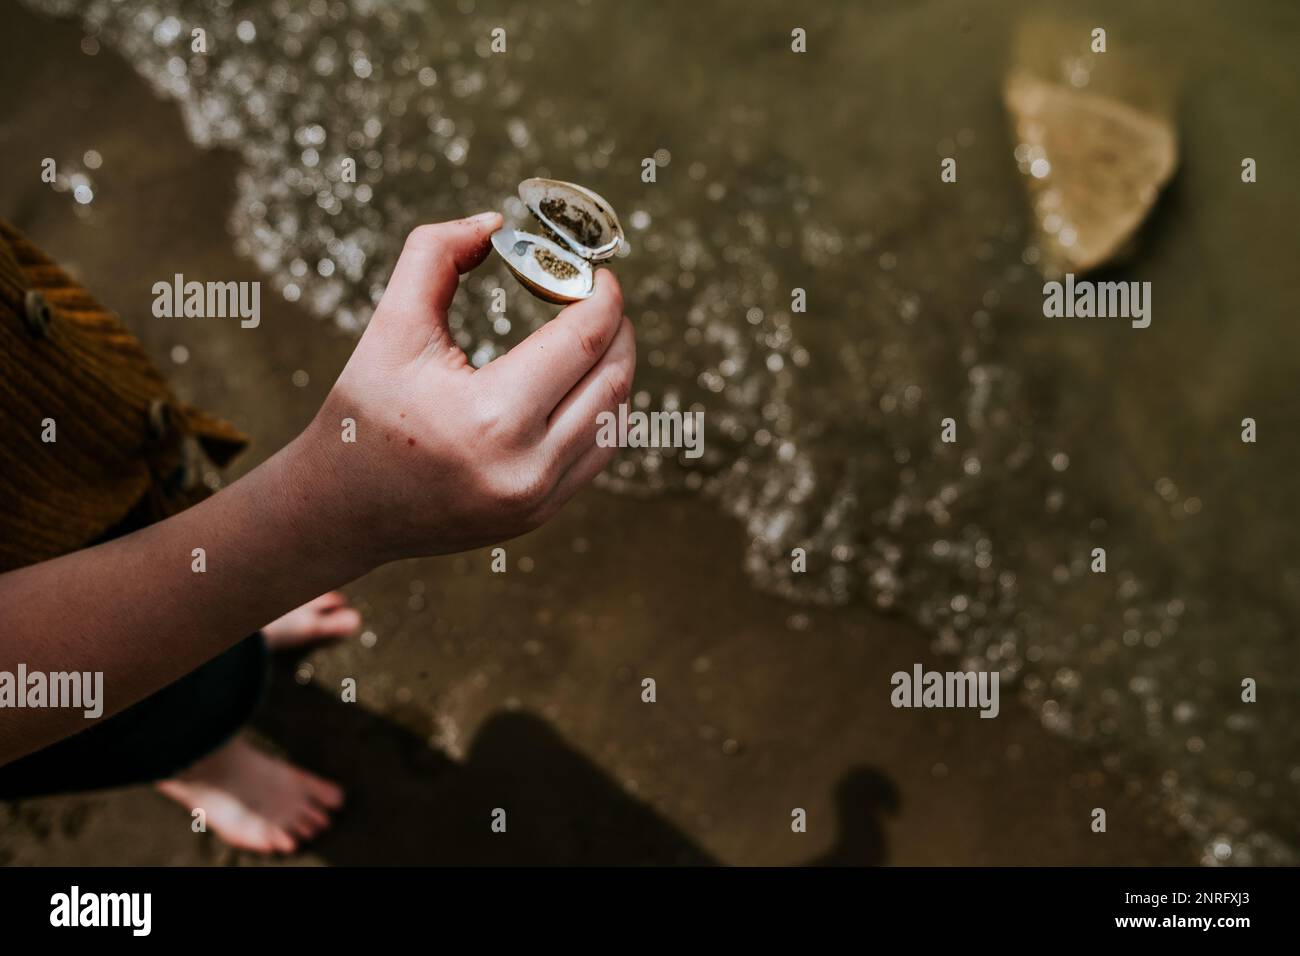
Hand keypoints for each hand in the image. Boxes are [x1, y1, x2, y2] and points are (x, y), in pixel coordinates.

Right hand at [298, 213, 634, 564]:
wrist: (343, 510)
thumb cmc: (364, 410)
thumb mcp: (392, 324)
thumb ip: (436, 254)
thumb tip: (497, 221)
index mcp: (489, 417)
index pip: (580, 342)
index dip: (603, 298)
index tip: (600, 272)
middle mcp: (525, 467)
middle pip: (611, 380)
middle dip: (617, 328)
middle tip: (601, 296)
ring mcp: (538, 499)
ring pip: (614, 419)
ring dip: (617, 368)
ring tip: (597, 334)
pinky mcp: (541, 515)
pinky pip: (599, 453)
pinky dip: (604, 410)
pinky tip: (585, 380)